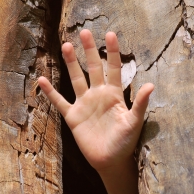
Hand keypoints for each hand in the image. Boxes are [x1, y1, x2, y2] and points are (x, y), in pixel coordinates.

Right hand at [38, 29, 153, 173]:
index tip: (110, 34)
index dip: (112, 52)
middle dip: (89, 50)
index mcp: (114, 94)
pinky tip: (42, 80)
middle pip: (93, 68)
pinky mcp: (73, 117)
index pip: (113, 68)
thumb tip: (151, 85)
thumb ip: (140, 103)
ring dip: (71, 64)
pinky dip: (50, 92)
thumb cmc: (125, 142)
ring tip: (66, 46)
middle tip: (84, 32)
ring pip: (76, 79)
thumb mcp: (134, 122)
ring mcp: (84, 104)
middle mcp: (98, 95)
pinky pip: (60, 102)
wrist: (110, 161)